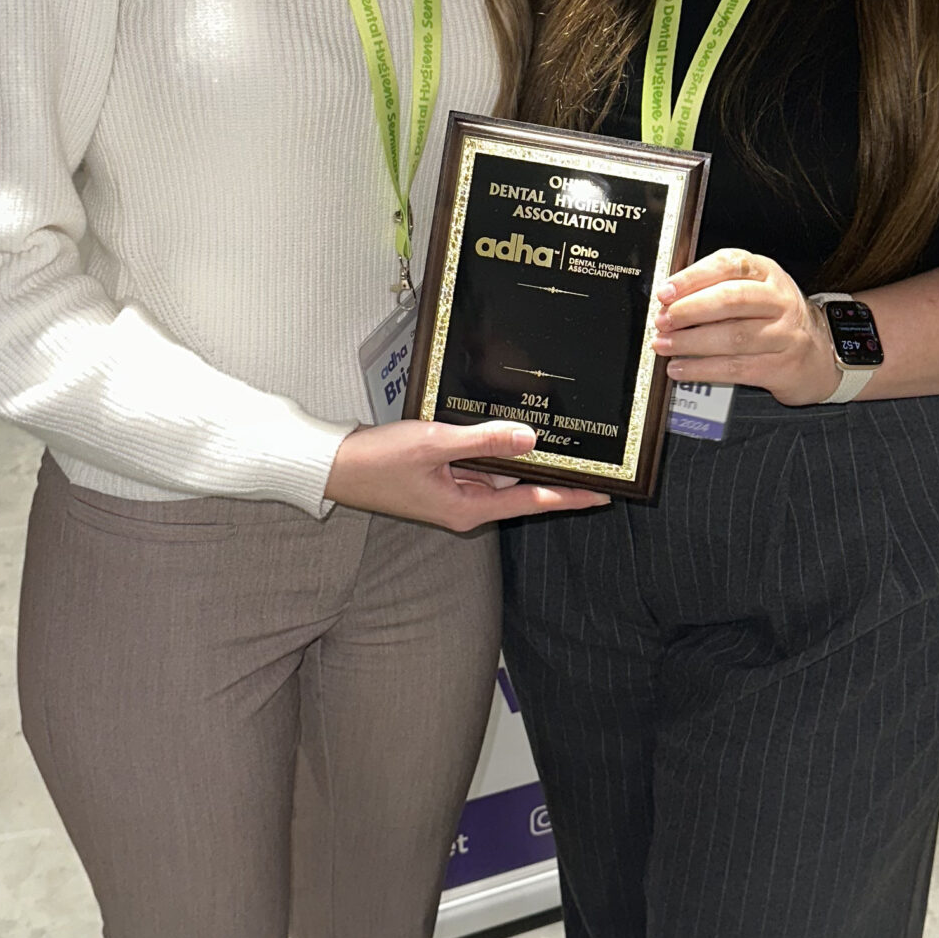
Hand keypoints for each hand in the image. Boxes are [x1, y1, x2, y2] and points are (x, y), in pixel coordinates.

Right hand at [325, 417, 607, 529]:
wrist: (334, 465)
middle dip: (546, 467)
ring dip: (515, 452)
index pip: (532, 503)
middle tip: (585, 448)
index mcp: (468, 509)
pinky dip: (490, 447)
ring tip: (546, 428)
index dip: (570, 497)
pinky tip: (503, 428)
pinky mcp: (442, 479)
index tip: (604, 495)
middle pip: (519, 486)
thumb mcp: (434, 444)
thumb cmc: (377, 461)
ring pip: (498, 471)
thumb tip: (529, 439)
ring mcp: (454, 493)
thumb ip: (483, 441)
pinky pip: (477, 464)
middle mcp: (466, 506)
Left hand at [651, 248, 840, 407]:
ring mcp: (784, 334)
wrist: (820, 352)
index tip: (665, 292)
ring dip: (691, 342)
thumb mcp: (755, 289)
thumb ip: (716, 287)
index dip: (693, 278)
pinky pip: (736, 368)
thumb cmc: (776, 317)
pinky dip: (703, 369)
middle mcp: (779, 300)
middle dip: (690, 310)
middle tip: (663, 320)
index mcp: (767, 272)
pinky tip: (681, 369)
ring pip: (733, 336)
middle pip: (731, 300)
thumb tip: (669, 299)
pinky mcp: (781, 366)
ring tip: (665, 345)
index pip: (728, 265)